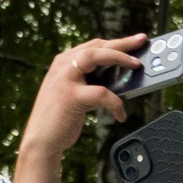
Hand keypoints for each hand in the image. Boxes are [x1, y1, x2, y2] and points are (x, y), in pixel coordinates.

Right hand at [21, 35, 144, 159]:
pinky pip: (102, 93)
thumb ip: (91, 83)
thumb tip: (120, 79)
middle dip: (122, 42)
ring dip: (119, 58)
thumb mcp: (76, 94)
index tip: (133, 41)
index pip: (93, 46)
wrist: (41, 141)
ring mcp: (66, 78)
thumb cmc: (61, 119)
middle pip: (96, 46)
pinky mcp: (71, 96)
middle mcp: (63, 65)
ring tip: (136, 65)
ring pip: (97, 57)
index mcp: (64, 63)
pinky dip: (115, 103)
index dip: (115, 42)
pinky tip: (121, 115)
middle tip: (141, 41)